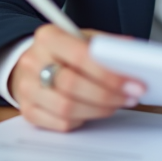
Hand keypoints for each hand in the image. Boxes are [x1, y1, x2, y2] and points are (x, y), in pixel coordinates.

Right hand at [9, 25, 145, 131]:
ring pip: (66, 108)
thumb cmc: (62, 51)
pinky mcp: (27, 110)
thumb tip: (133, 55)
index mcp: (49, 37)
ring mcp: (27, 88)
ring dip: (98, 110)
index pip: (81, 57)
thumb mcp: (83, 38)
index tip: (134, 83)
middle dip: (107, 95)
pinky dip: (81, 120)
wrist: (31, 62)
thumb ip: (106, 45)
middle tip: (130, 97)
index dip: (110, 74)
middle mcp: (33, 61)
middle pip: (72, 84)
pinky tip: (91, 112)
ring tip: (114, 104)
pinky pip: (60, 123)